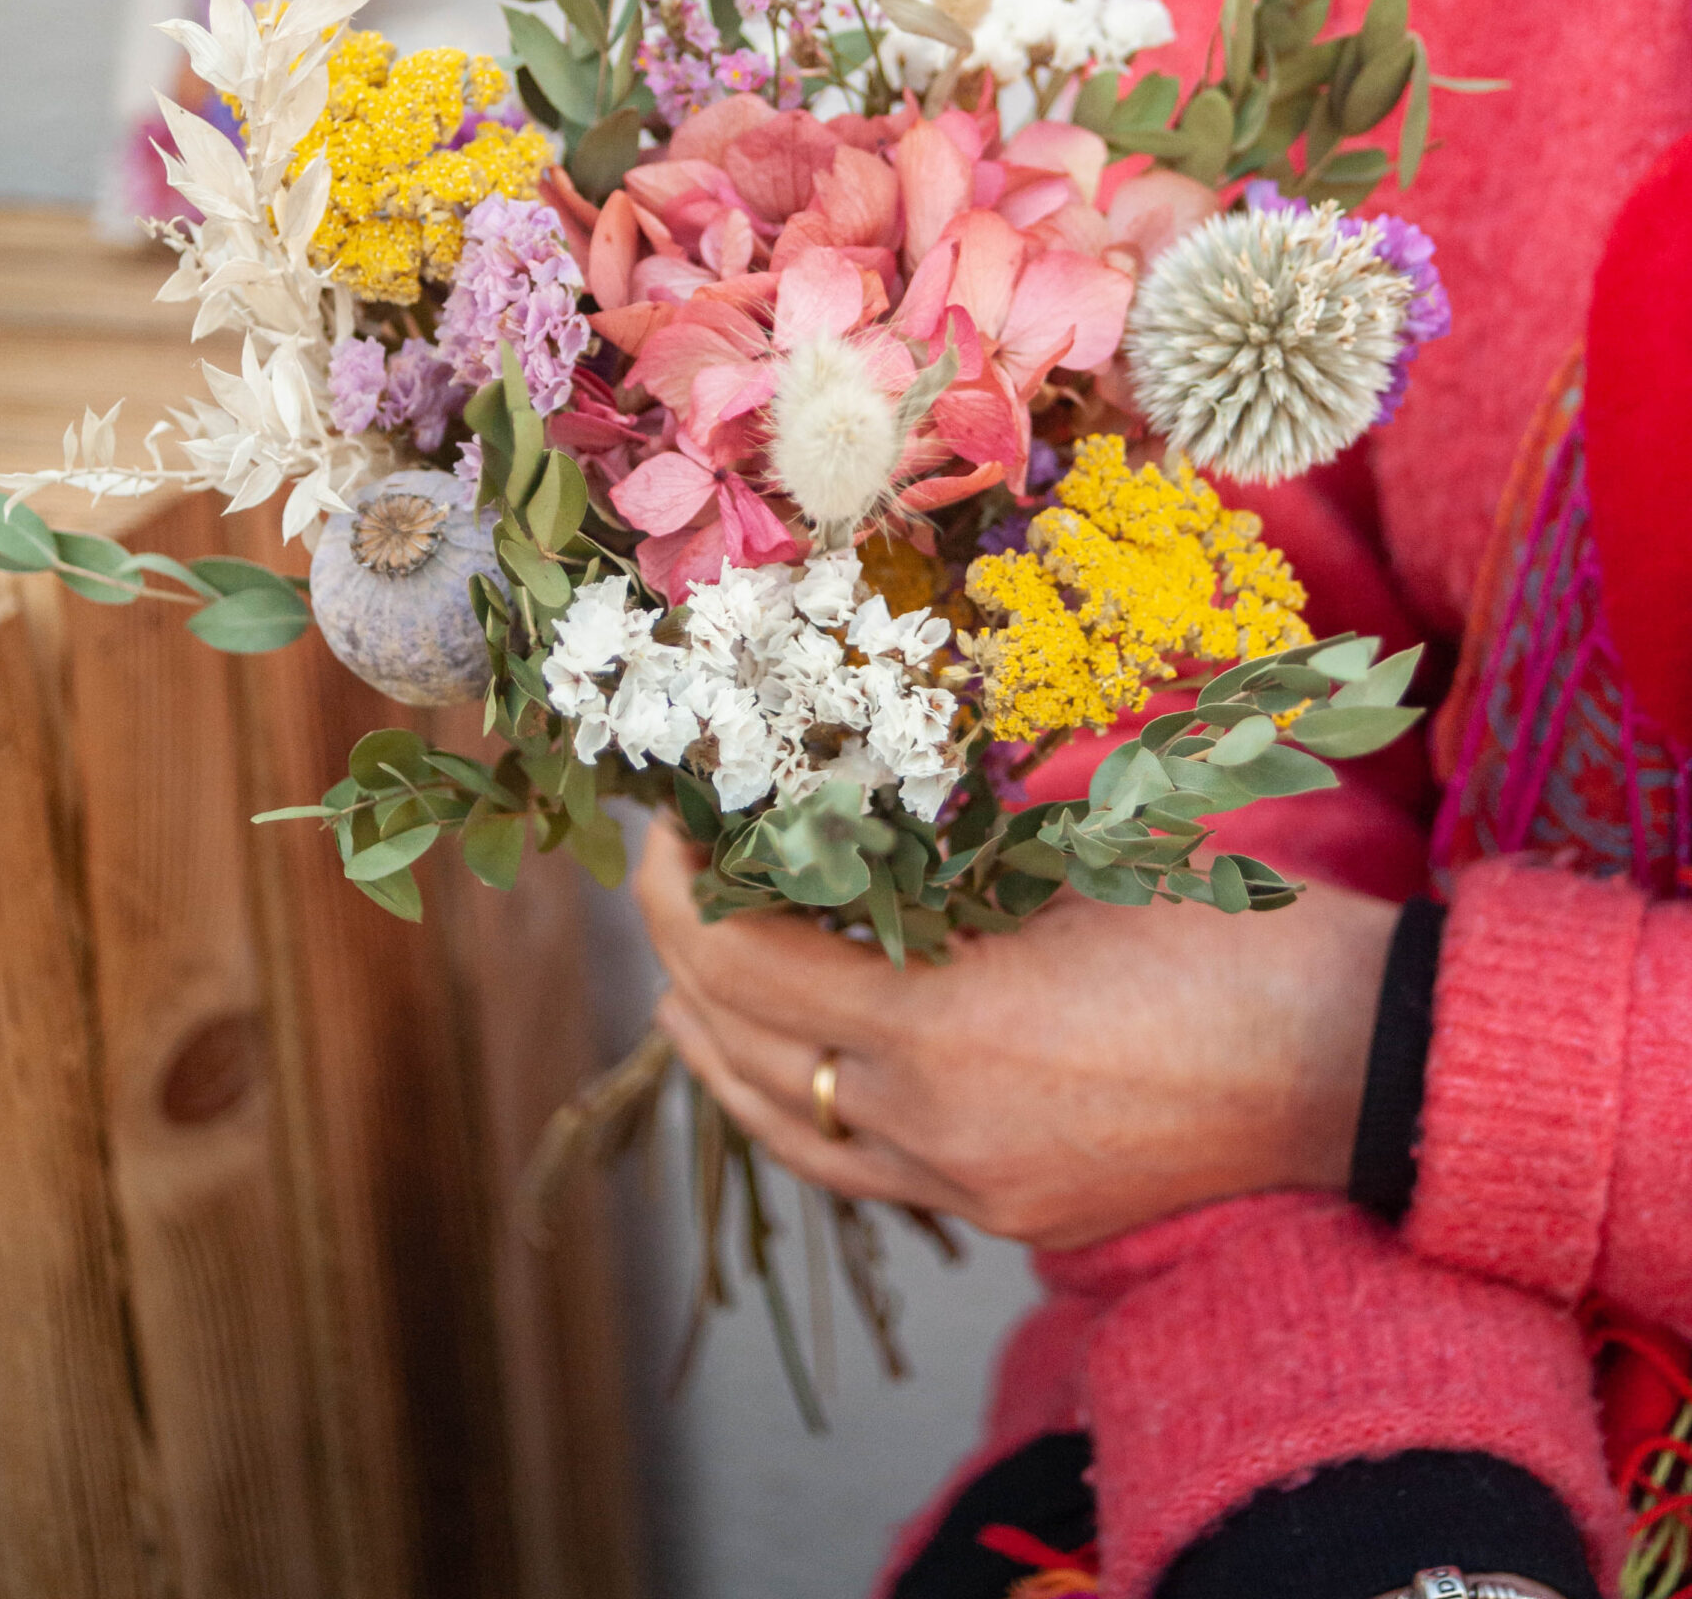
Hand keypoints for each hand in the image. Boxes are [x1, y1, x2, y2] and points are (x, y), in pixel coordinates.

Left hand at [635, 818, 1396, 1251]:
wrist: (1358, 1063)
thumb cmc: (1234, 935)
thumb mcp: (1079, 864)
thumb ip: (948, 860)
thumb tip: (845, 823)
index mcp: (949, 1026)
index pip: (743, 960)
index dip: (680, 886)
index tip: (669, 816)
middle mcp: (937, 1127)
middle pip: (743, 1045)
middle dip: (680, 950)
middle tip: (668, 871)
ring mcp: (969, 1186)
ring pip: (788, 1124)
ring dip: (717, 1044)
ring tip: (684, 974)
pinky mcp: (1004, 1210)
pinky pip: (855, 1168)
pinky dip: (794, 1108)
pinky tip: (780, 1066)